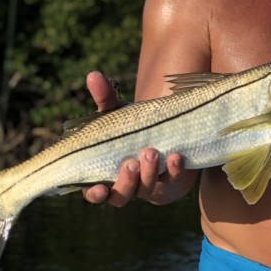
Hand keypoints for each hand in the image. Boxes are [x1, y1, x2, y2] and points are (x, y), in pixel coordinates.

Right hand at [80, 71, 191, 206]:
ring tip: (152, 153)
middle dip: (126, 181)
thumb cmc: (132, 129)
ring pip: (147, 188)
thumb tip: (93, 75)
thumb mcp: (118, 114)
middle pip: (121, 195)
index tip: (97, 189)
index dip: (94, 194)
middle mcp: (126, 185)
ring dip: (149, 173)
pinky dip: (175, 170)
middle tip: (131, 163)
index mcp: (105, 174)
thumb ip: (105, 98)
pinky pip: (174, 180)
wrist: (167, 134)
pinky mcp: (173, 181)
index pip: (94, 192)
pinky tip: (177, 157)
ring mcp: (150, 185)